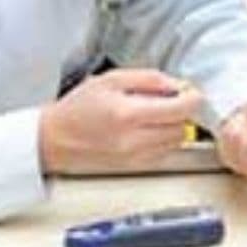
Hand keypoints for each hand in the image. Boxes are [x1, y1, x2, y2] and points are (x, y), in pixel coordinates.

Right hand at [38, 70, 203, 174]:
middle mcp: (134, 140)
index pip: (181, 109)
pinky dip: (163, 139)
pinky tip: (146, 129)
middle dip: (182, 111)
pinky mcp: (135, 167)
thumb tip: (179, 85)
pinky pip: (165, 152)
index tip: (190, 91)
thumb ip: (150, 79)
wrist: (54, 140)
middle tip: (169, 99)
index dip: (192, 97)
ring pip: (177, 141)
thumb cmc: (78, 108)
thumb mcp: (112, 79)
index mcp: (128, 114)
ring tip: (153, 114)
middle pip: (183, 127)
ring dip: (174, 126)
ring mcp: (135, 158)